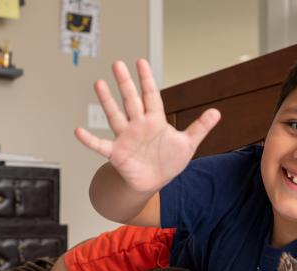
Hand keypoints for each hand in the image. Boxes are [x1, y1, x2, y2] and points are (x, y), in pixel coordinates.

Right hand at [74, 59, 220, 192]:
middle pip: (131, 100)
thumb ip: (200, 127)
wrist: (154, 182)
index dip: (146, 80)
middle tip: (117, 64)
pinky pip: (100, 145)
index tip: (140, 62)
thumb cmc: (169, 162)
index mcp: (155, 121)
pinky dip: (89, 140)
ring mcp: (126, 138)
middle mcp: (138, 125)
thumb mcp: (188, 144)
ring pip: (115, 116)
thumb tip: (217, 112)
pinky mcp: (116, 153)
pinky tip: (78, 131)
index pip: (151, 96)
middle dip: (125, 83)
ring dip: (107, 101)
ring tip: (99, 83)